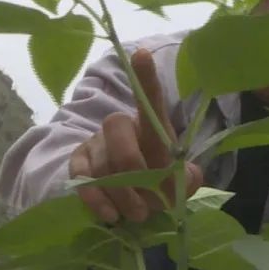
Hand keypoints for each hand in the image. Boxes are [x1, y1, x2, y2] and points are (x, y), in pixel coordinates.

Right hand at [69, 48, 203, 223]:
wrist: (130, 202)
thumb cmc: (158, 185)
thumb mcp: (179, 184)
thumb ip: (189, 180)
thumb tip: (187, 176)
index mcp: (151, 128)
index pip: (149, 100)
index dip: (145, 78)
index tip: (141, 54)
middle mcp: (121, 127)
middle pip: (118, 131)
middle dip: (133, 171)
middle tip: (147, 205)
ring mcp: (96, 144)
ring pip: (101, 162)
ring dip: (120, 194)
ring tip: (137, 215)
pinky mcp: (78, 163)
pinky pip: (81, 178)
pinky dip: (96, 199)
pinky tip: (111, 215)